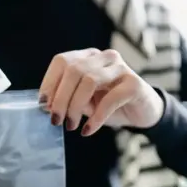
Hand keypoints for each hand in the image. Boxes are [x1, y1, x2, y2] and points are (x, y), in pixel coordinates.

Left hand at [39, 48, 164, 135]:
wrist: (143, 113)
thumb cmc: (110, 106)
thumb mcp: (85, 102)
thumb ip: (69, 98)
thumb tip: (48, 105)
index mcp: (89, 57)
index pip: (62, 61)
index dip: (49, 82)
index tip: (43, 105)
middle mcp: (104, 57)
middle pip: (74, 70)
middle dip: (60, 98)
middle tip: (56, 120)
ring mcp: (121, 68)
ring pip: (89, 80)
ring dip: (75, 106)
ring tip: (71, 126)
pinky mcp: (134, 83)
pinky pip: (110, 99)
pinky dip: (96, 117)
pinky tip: (89, 130)